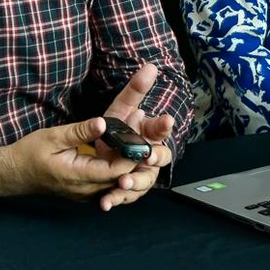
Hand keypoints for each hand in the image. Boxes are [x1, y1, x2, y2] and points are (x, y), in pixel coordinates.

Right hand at [0, 117, 141, 201]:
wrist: (14, 173)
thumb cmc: (30, 153)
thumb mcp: (54, 136)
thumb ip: (80, 131)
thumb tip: (104, 123)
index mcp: (80, 175)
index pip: (118, 169)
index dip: (132, 154)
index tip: (141, 136)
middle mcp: (86, 189)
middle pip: (122, 178)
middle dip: (135, 159)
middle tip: (145, 137)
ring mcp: (86, 194)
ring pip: (116, 183)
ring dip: (127, 165)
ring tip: (136, 144)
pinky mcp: (84, 192)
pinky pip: (107, 184)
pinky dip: (117, 170)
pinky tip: (120, 154)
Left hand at [94, 64, 175, 210]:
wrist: (103, 153)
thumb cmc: (118, 128)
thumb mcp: (121, 109)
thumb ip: (136, 90)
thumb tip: (152, 66)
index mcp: (148, 132)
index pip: (159, 127)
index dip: (163, 124)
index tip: (166, 120)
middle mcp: (149, 153)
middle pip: (159, 156)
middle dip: (154, 157)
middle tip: (147, 156)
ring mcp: (142, 172)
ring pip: (145, 180)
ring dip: (135, 182)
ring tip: (122, 182)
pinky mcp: (129, 188)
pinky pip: (126, 195)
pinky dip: (117, 199)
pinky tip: (106, 203)